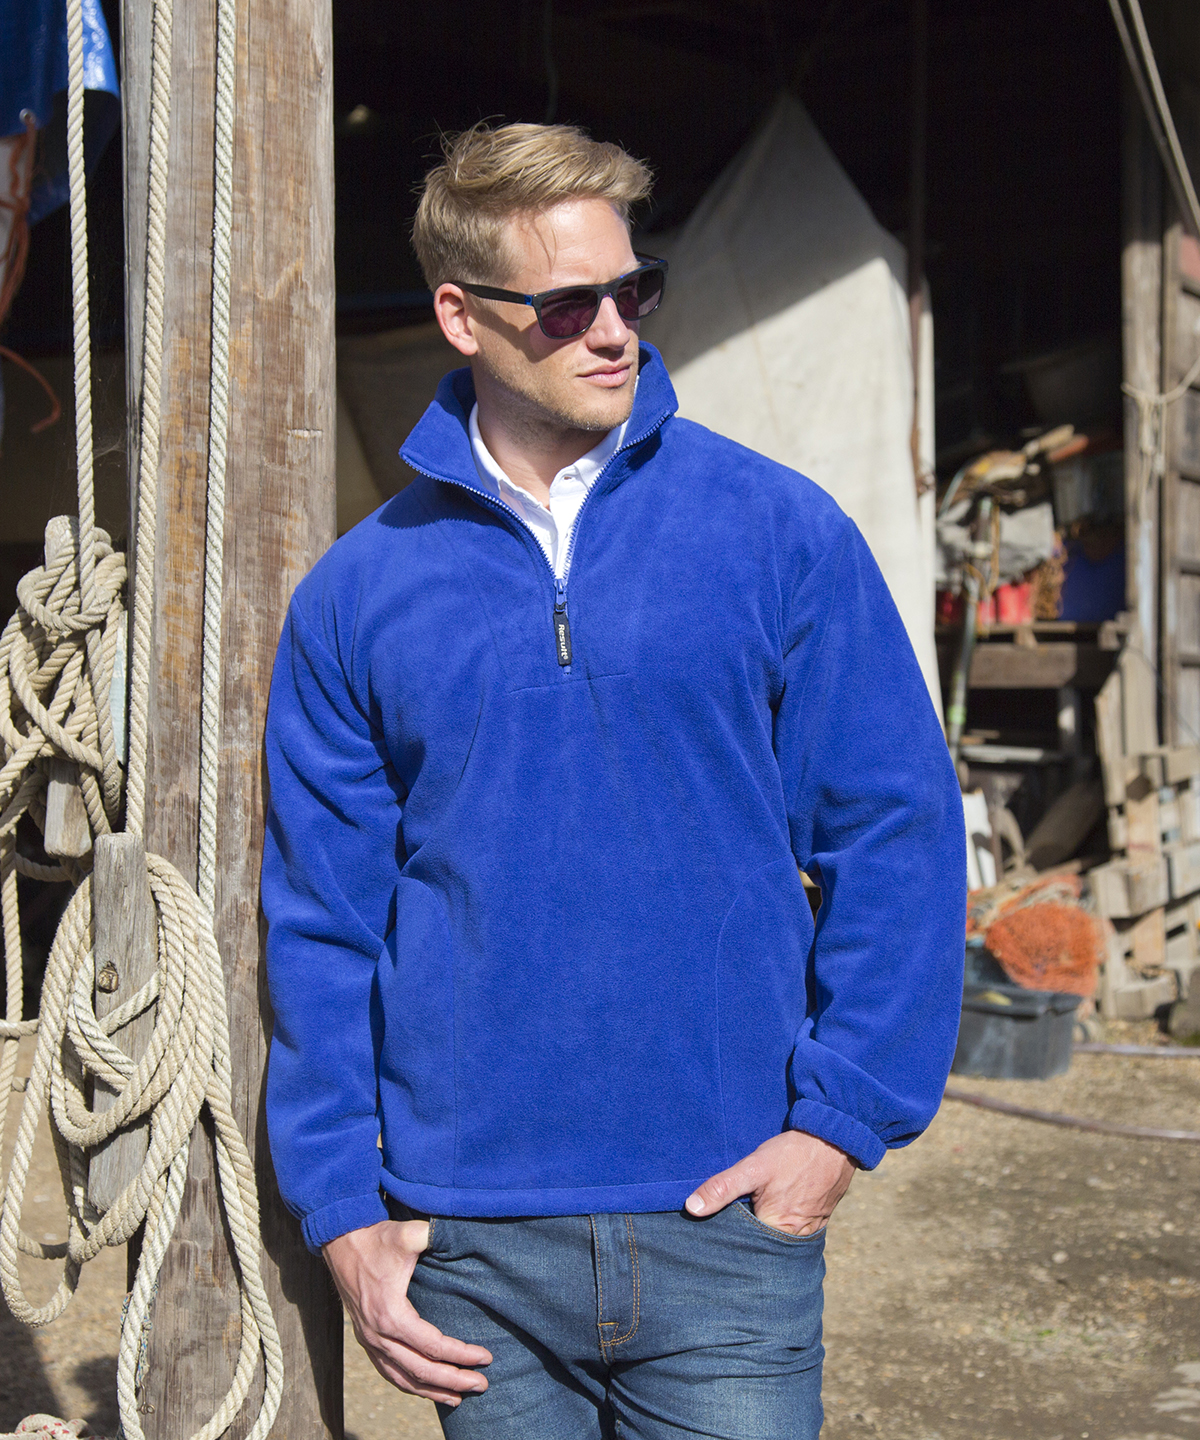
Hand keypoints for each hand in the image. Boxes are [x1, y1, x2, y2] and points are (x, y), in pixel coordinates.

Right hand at [324, 1219, 491, 1406]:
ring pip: (402, 1378)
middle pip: (420, 1370)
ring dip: (431, 1391)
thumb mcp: (406, 1234)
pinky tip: (424, 1388)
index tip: (485, 1357)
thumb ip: (431, 1235)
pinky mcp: (365, 1339)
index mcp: (390, 1315)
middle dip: (453, 1381)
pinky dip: (408, 1385)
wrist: (341, 1240)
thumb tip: (457, 1235)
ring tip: (458, 1398)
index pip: (433, 1346)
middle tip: (481, 1385)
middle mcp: (378, 1335)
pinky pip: (388, 1372)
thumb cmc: (376, 1238)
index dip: (461, 1354)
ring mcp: (369, 1340)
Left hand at [684, 1130, 855, 1235]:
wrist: (834, 1140)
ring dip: (761, 1231)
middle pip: (760, 1247)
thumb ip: (722, 1188)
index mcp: (777, 1230)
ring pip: (776, 1239)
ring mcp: (808, 1231)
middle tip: (726, 1224)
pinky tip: (769, 1211)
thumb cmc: (793, 1154)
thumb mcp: (753, 1167)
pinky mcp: (816, 1221)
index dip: (726, 1240)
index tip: (710, 1235)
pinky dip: (779, 1225)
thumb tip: (691, 1208)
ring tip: (746, 1218)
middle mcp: (795, 1238)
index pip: (743, 1248)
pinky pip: (792, 1231)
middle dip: (743, 1239)